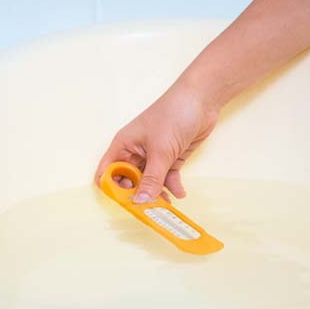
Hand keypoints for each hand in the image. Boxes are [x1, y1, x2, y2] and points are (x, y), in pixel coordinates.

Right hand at [95, 82, 217, 203]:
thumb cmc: (174, 115)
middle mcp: (135, 152)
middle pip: (129, 181)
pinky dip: (172, 186)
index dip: (113, 188)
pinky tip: (180, 193)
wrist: (202, 99)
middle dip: (138, 195)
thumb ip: (151, 179)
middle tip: (149, 208)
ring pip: (149, 183)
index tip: (126, 201)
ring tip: (167, 204)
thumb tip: (139, 201)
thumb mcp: (161, 151)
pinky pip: (167, 178)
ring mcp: (153, 157)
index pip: (107, 172)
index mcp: (124, 146)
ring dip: (157, 194)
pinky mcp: (170, 159)